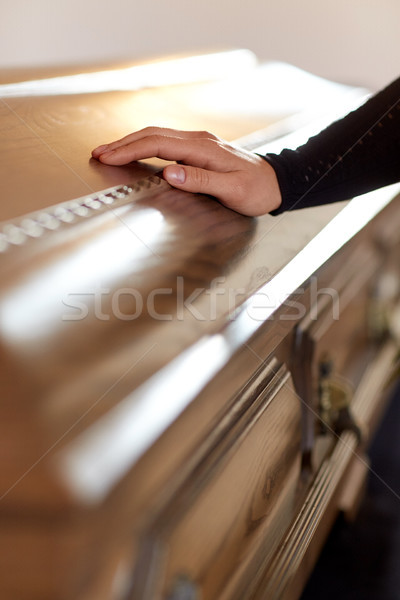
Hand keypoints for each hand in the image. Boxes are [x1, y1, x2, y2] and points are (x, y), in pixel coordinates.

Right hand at [92, 128, 281, 215]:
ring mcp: (198, 143)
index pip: (157, 144)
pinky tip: (135, 151)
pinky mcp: (198, 149)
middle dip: (122, 143)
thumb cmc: (255, 190)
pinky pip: (165, 142)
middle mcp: (198, 140)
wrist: (274, 183)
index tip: (108, 157)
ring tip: (109, 151)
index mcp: (202, 148)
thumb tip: (170, 173)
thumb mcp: (231, 190)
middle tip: (98, 153)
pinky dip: (144, 146)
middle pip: (152, 135)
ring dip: (131, 142)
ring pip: (157, 136)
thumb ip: (200, 181)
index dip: (130, 150)